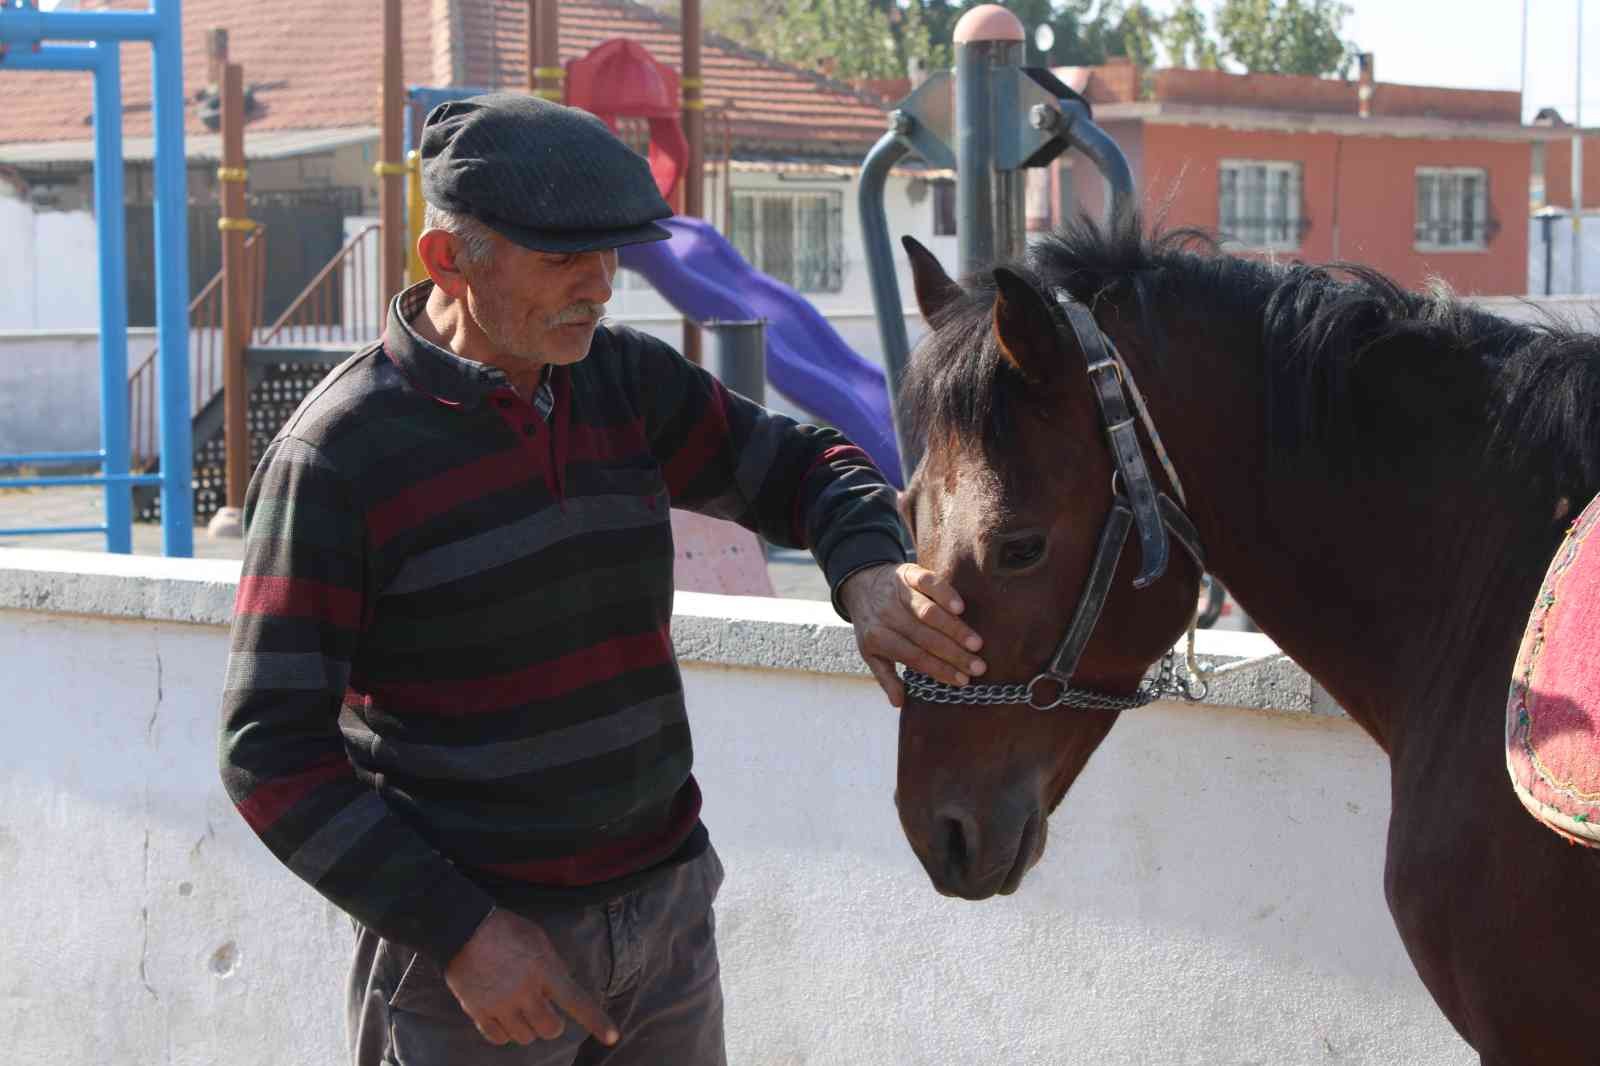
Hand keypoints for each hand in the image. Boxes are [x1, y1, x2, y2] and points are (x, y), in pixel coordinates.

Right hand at [444, 908, 618, 1047]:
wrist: (464, 928)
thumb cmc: (505, 929)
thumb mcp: (539, 939)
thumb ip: (553, 965)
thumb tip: (562, 988)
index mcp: (545, 970)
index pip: (576, 1001)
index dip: (597, 1021)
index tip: (613, 1036)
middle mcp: (525, 992)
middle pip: (550, 1029)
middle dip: (552, 1024)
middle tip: (544, 1011)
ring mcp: (501, 1004)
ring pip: (525, 1037)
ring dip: (527, 1028)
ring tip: (521, 1011)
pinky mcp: (479, 1012)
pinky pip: (499, 1039)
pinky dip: (504, 1033)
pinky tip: (504, 1018)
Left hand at [839, 562, 985, 706]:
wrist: (860, 584)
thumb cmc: (872, 624)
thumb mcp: (871, 652)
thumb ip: (886, 676)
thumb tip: (899, 702)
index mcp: (878, 638)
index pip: (914, 657)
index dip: (940, 670)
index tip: (963, 680)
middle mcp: (887, 616)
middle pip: (925, 638)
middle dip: (954, 654)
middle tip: (978, 666)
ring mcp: (898, 593)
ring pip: (928, 613)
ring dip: (954, 629)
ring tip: (976, 643)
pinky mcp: (908, 573)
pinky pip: (927, 583)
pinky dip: (944, 594)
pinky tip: (960, 607)